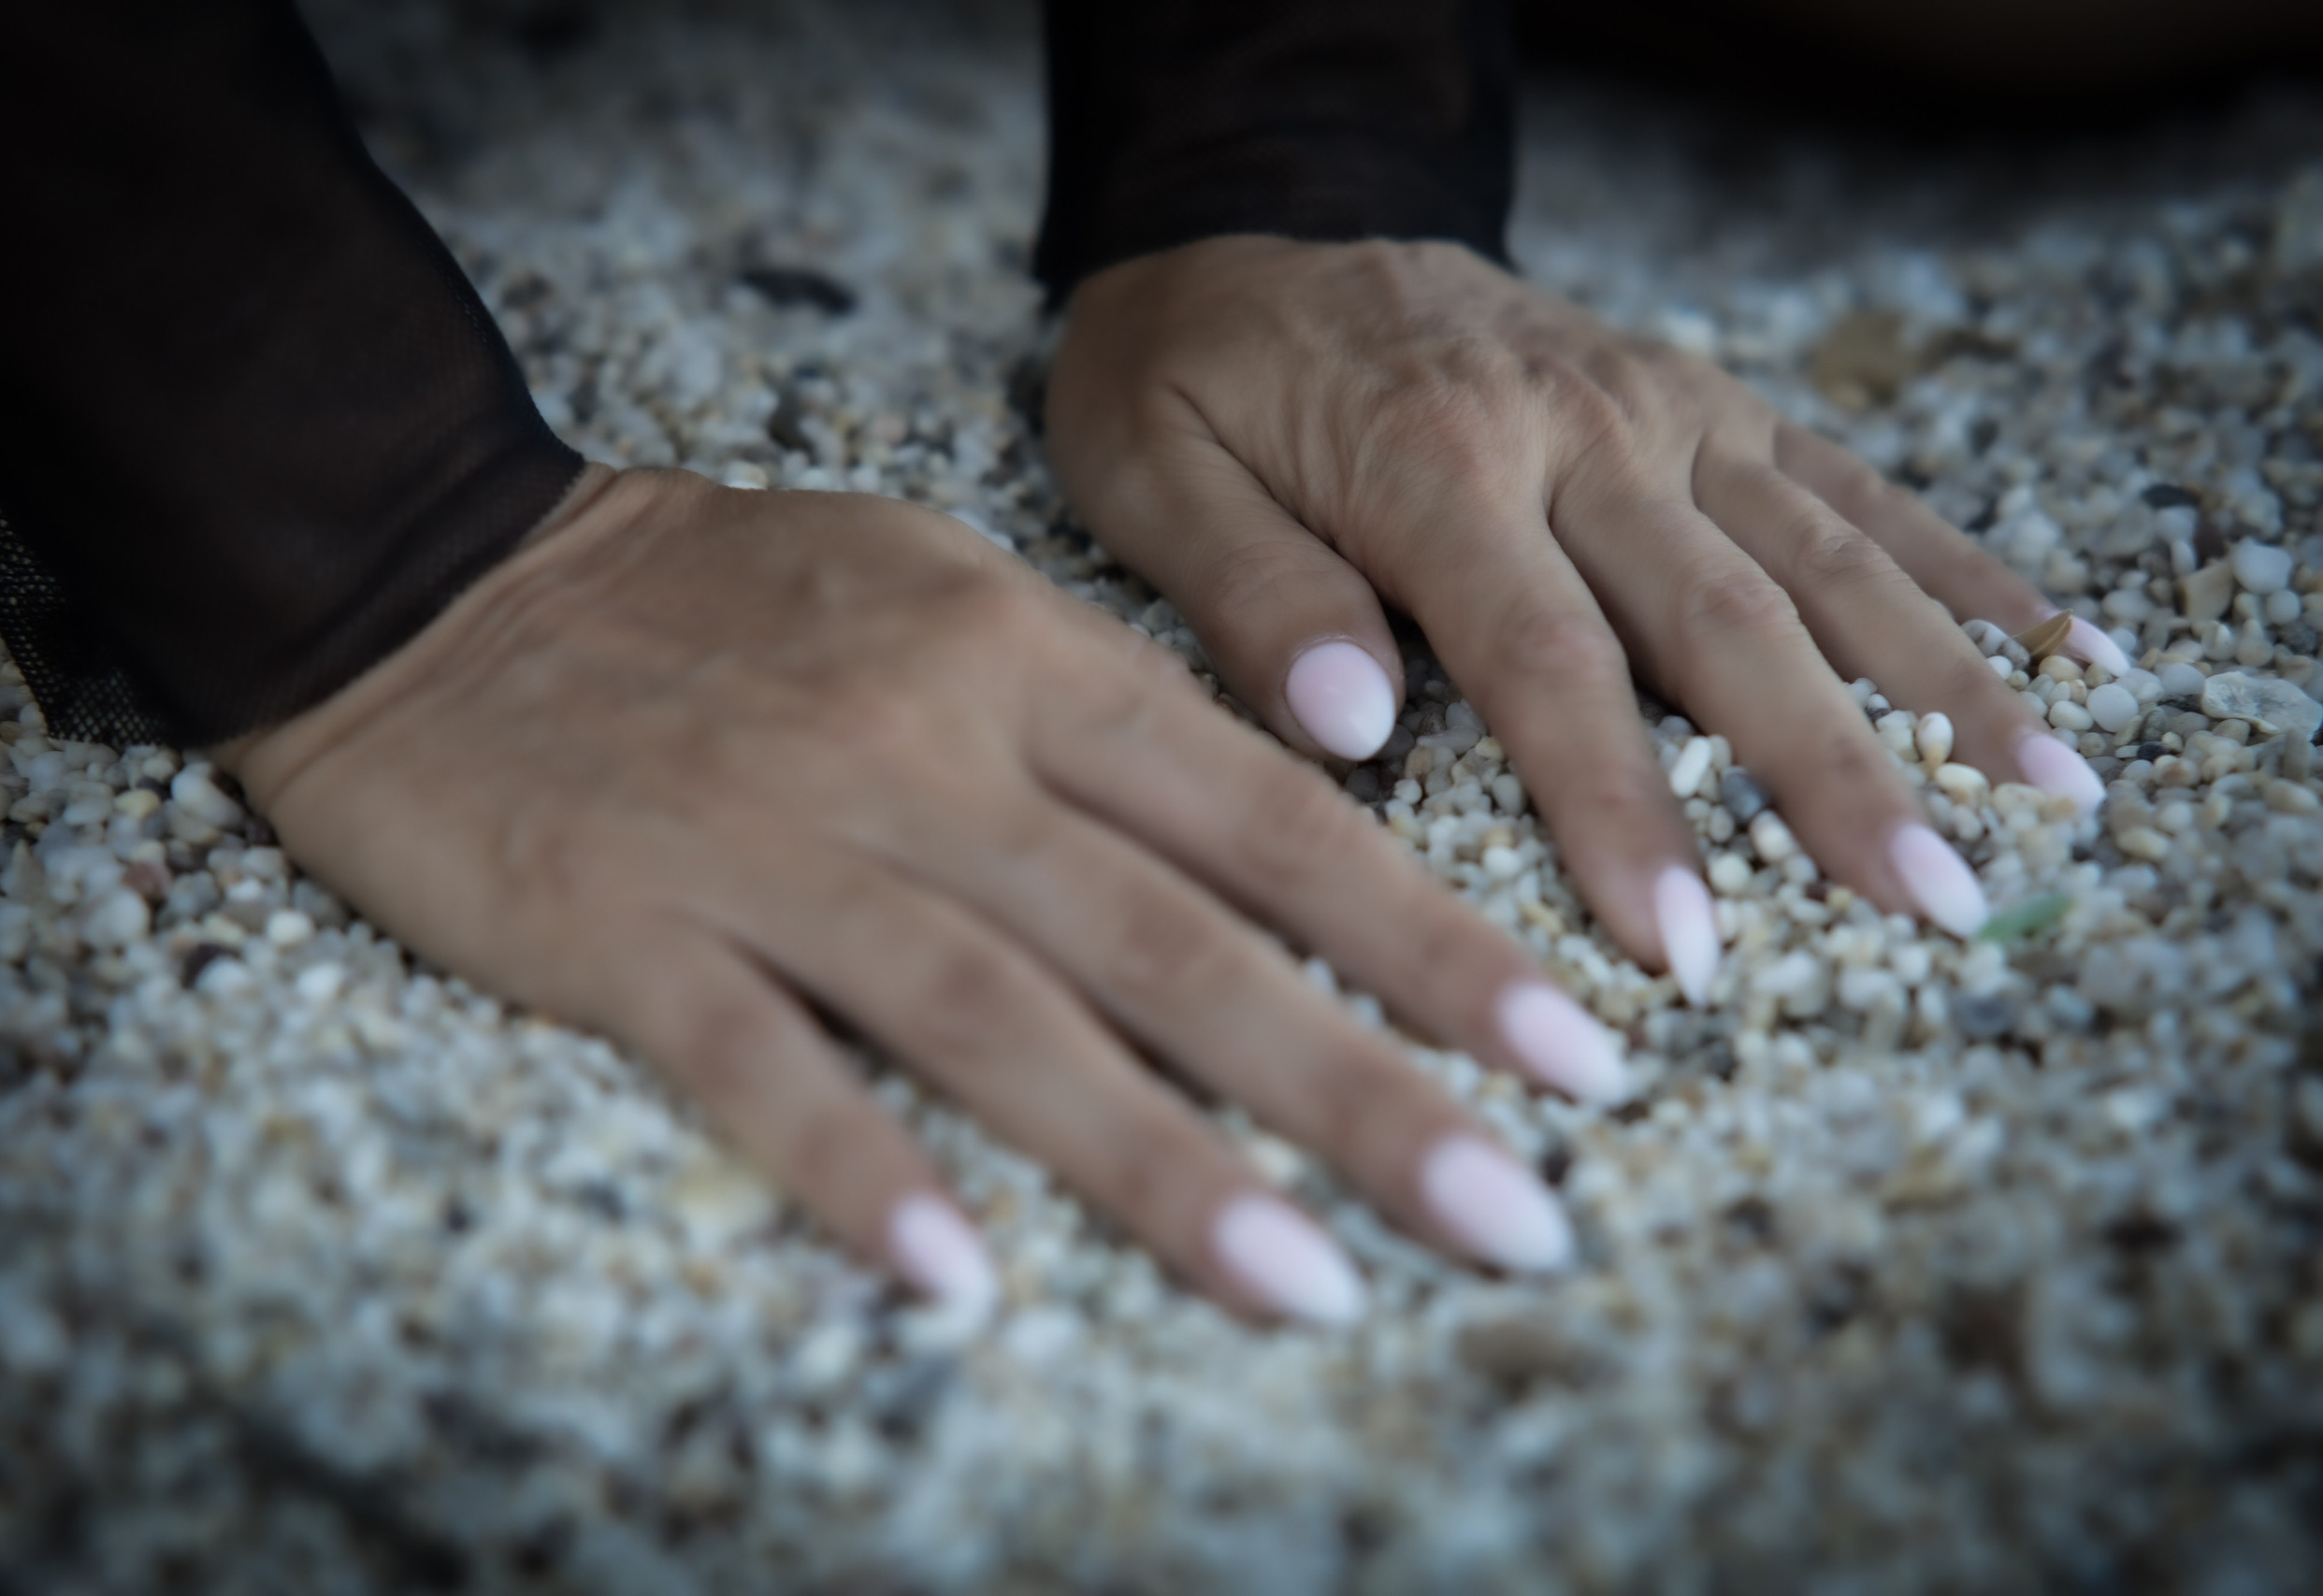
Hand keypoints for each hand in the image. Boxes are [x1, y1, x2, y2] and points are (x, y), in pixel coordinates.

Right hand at [224, 465, 1632, 1323]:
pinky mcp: (626, 931)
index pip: (1267, 819)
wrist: (431, 567)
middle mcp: (928, 755)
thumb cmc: (712, 591)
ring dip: (1161, 1164)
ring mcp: (778, 846)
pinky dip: (861, 1172)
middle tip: (1514, 1217)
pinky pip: (761, 1067)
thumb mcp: (932, 587)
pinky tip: (960, 1283)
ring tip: (1313, 1290)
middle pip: (1177, 940)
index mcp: (1018, 661)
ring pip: (1001, 1017)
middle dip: (1361, 1087)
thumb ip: (1092, 711)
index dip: (1428, 939)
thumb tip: (1274, 820)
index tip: (1568, 1053)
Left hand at [1046, 236, 2116, 984]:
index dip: (1619, 811)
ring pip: (1822, 557)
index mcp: (1432, 465)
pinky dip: (1957, 570)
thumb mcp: (1152, 476)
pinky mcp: (1702, 403)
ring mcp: (1659, 408)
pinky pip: (1848, 488)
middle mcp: (1575, 430)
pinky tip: (2059, 648)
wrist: (1255, 224)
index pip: (1546, 665)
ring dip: (1940, 681)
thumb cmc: (1191, 380)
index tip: (1680, 947)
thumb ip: (1250, 596)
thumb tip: (1349, 730)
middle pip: (1725, 622)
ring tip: (2048, 800)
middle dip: (1833, 774)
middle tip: (1928, 907)